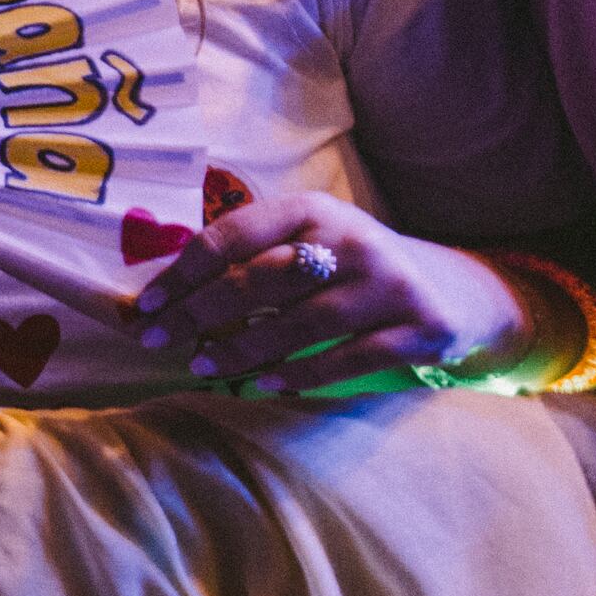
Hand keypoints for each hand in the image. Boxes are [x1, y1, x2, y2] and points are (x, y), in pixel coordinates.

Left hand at [130, 192, 528, 393]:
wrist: (451, 288)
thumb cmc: (350, 267)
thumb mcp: (308, 242)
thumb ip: (250, 256)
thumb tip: (163, 294)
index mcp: (313, 210)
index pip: (234, 235)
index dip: (183, 271)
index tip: (144, 304)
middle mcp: (353, 241)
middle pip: (261, 279)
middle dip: (198, 312)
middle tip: (156, 339)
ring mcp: (389, 285)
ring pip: (301, 323)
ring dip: (243, 349)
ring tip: (201, 366)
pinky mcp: (420, 328)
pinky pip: (349, 359)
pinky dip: (302, 375)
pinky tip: (266, 385)